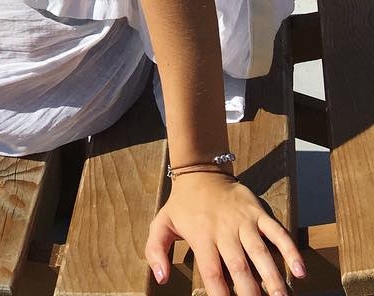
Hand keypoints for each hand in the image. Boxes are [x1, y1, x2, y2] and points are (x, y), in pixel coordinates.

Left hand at [145, 172, 306, 295]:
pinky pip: (277, 231)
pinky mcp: (258, 212)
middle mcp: (223, 231)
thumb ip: (156, 250)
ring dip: (273, 277)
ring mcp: (243, 221)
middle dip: (251, 293)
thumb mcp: (161, 224)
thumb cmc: (182, 205)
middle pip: (239, 267)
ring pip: (260, 252)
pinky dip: (290, 250)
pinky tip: (300, 271)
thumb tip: (161, 278)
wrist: (200, 172)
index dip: (221, 295)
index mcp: (201, 237)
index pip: (212, 272)